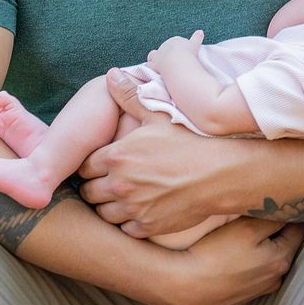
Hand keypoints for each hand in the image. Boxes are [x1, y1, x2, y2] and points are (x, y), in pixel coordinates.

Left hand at [80, 68, 245, 235]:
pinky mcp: (146, 227)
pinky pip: (124, 229)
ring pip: (103, 213)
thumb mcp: (159, 113)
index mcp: (116, 156)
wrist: (219, 173)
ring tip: (126, 195)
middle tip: (113, 180)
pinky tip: (141, 208)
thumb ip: (130, 95)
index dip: (92, 165)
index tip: (104, 163)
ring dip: (110, 205)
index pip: (84, 166)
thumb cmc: (189, 139)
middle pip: (89, 192)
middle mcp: (119, 184)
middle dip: (97, 186)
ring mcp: (132, 209)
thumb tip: (111, 74)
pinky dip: (128, 221)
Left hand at [147, 30, 203, 76]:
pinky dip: (150, 68)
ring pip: (153, 55)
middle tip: (172, 63)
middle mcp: (165, 45)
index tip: (181, 56)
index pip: (175, 42)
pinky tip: (152, 73)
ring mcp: (158, 55)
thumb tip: (200, 31)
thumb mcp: (195, 45)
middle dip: (166, 54)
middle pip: (164, 48)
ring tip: (159, 67)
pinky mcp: (154, 64)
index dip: (177, 49)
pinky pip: (149, 65)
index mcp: (175, 40)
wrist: (179, 63)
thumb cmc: (189, 54)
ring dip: (154, 59)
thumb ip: (197, 38)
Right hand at [156, 217, 303, 304]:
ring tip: (250, 227)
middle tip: (268, 207)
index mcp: (282, 259)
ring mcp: (260, 288)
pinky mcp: (243, 293)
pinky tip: (236, 249)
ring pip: (270, 256)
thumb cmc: (216, 254)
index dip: (294, 211)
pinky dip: (252, 257)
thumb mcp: (248, 228)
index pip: (299, 228)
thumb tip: (289, 209)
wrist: (186, 286)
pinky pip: (255, 268)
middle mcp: (276, 277)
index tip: (288, 197)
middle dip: (280, 226)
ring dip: (265, 242)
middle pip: (286, 243)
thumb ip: (273, 218)